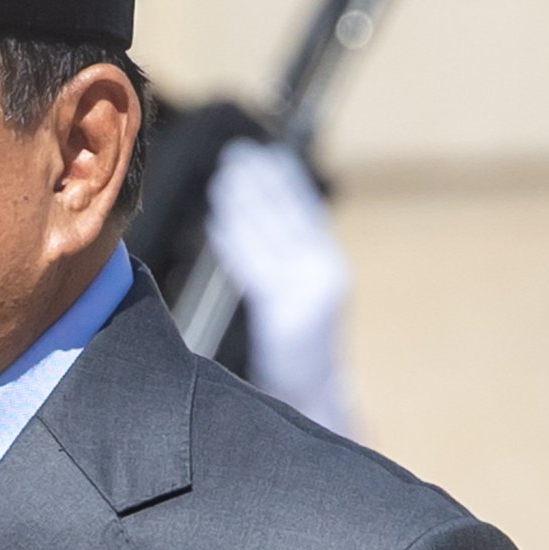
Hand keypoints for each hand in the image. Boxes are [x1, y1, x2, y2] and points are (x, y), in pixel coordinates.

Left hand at [204, 139, 356, 433]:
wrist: (314, 394)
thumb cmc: (299, 347)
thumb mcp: (303, 294)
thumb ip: (290, 257)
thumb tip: (260, 212)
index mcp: (330, 264)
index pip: (306, 210)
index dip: (284, 180)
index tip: (263, 155)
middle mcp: (324, 272)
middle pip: (287, 216)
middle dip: (261, 184)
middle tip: (237, 156)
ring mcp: (307, 292)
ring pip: (268, 238)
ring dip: (243, 206)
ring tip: (223, 182)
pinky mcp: (286, 314)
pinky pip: (254, 268)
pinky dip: (235, 244)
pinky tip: (219, 225)